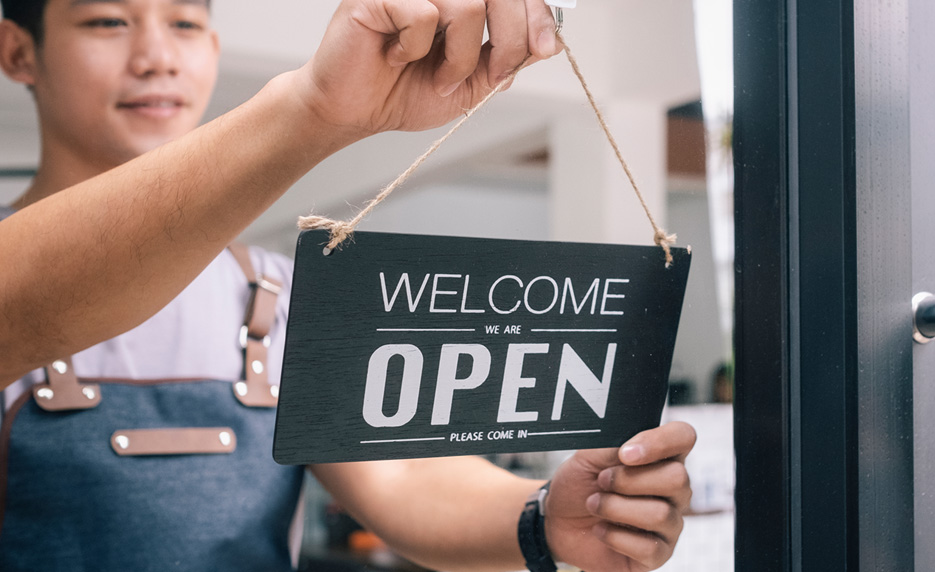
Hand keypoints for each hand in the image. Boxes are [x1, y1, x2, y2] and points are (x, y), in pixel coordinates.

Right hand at [300, 0, 560, 136]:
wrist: (355, 111)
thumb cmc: (405, 91)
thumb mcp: (473, 82)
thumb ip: (508, 58)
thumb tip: (547, 41)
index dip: (537, 15)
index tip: (544, 48)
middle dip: (510, 40)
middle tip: (496, 74)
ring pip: (468, 4)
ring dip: (461, 58)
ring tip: (438, 78)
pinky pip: (423, 14)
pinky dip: (416, 48)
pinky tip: (395, 56)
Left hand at [545, 422, 695, 571]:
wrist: (558, 520)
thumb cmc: (580, 484)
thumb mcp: (588, 456)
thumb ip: (614, 445)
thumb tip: (631, 448)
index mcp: (661, 457)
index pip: (683, 437)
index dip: (659, 442)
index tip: (625, 453)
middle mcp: (674, 490)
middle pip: (678, 477)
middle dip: (629, 480)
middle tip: (601, 481)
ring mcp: (670, 523)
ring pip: (661, 514)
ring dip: (615, 508)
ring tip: (594, 505)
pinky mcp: (659, 554)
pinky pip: (649, 548)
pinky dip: (615, 536)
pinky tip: (601, 530)